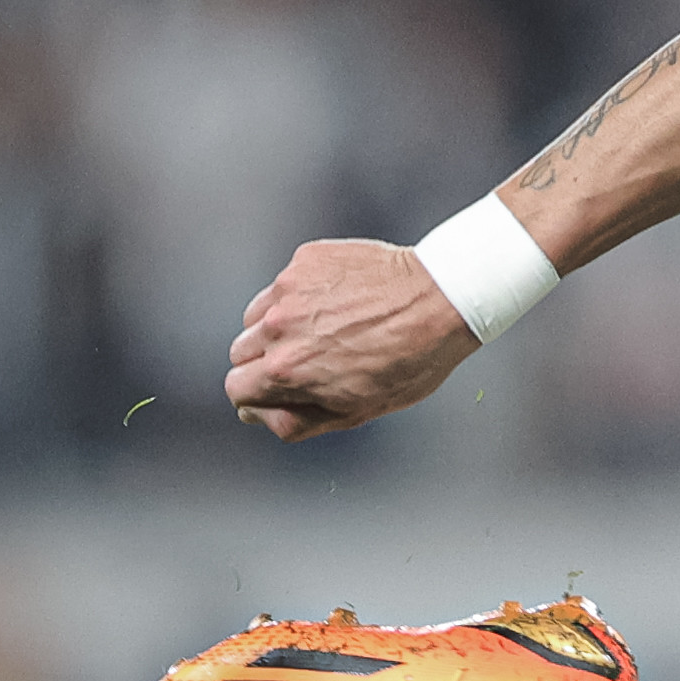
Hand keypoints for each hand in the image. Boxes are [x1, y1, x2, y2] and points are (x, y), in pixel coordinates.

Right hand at [228, 239, 476, 440]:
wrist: (443, 298)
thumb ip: (299, 419)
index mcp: (285, 370)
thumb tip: (259, 415)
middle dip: (264, 361)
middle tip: (308, 361)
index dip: (256, 395)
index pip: (236, 388)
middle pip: (241, 352)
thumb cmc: (411, 359)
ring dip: (279, 327)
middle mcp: (278, 327)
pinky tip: (340, 301)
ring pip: (257, 316)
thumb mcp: (357, 410)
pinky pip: (285, 284)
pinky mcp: (304, 261)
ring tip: (327, 330)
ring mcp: (289, 289)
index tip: (278, 391)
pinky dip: (302, 295)